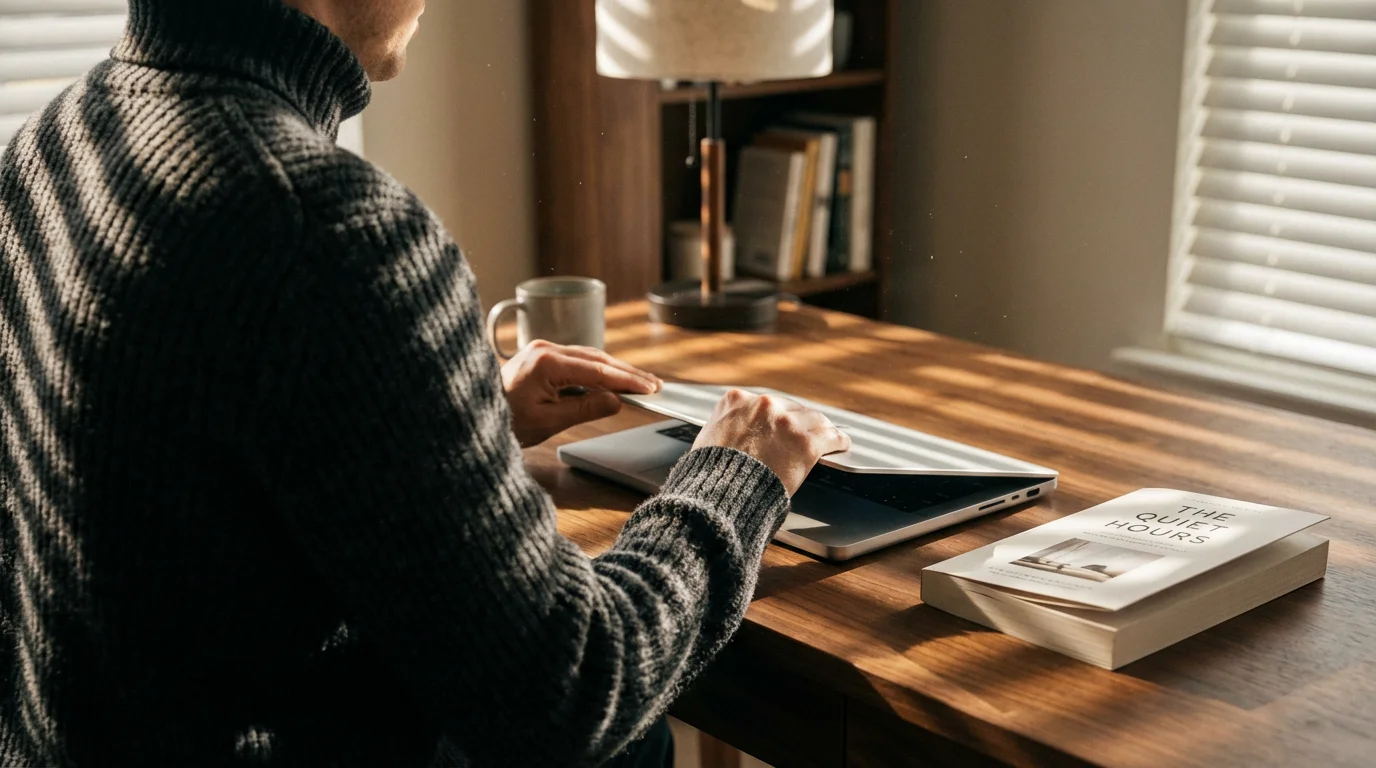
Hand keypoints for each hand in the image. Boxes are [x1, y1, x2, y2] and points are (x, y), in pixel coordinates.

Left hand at [502, 341, 661, 446]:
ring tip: (640, 383)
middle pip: (597, 358)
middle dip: (627, 372)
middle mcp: (545, 349)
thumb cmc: (503, 421)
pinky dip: (597, 371)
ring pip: (589, 357)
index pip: (597, 370)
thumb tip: (616, 401)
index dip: (627, 380)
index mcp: (546, 362)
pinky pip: (576, 360)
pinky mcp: (541, 356)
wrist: (471, 414)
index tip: (650, 388)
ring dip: (614, 370)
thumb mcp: (547, 422)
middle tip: (654, 385)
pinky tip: (612, 381)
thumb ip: (584, 409)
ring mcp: (543, 350)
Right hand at [693, 389, 851, 495]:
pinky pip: (830, 436)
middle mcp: (763, 405)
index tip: (778, 423)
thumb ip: (724, 428)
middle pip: (790, 408)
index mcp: (735, 401)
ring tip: (828, 434)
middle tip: (801, 433)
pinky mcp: (805, 442)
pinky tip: (842, 444)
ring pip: (813, 419)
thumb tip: (730, 436)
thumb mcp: (707, 440)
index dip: (773, 417)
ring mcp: (786, 422)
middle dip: (796, 421)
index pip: (763, 403)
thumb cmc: (710, 475)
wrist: (720, 493)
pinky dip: (838, 440)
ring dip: (820, 427)